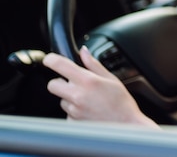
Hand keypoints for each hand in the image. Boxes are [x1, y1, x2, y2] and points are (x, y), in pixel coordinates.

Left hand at [43, 46, 157, 126]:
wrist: (126, 125)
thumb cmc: (122, 103)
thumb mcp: (111, 78)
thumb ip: (94, 64)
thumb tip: (84, 52)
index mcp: (87, 81)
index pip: (59, 65)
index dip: (51, 59)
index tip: (50, 59)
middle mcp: (77, 96)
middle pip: (52, 85)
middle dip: (59, 82)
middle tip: (72, 83)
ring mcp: (73, 111)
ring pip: (61, 100)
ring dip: (69, 97)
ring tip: (87, 100)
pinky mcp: (72, 122)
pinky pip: (67, 113)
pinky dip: (74, 110)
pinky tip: (88, 110)